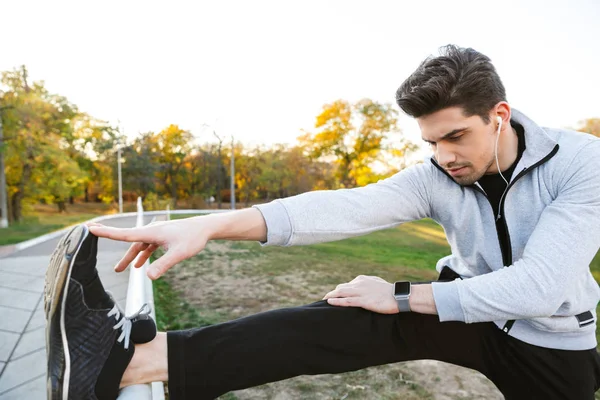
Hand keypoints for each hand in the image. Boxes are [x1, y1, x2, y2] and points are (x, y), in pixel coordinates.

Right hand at [87, 217, 210, 279]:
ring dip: (129, 256)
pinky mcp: (162, 237)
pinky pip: (147, 246)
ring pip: (138, 245)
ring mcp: (156, 234)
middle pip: (127, 238)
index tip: (90, 228)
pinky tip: (139, 266)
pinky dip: (142, 255)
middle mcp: (151, 231)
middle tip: (90, 233)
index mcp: (151, 233)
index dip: (106, 233)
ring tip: (119, 270)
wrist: (205, 228)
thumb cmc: (193, 239)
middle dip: (110, 237)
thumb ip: (163, 264)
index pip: (124, 234)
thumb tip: (148, 277)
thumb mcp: (179, 254)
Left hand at [322, 275, 398, 313]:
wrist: (398, 295)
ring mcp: (360, 292)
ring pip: (341, 293)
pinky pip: (346, 301)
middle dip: (332, 294)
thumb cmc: (389, 291)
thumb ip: (367, 283)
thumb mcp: (376, 283)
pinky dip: (336, 301)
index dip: (339, 291)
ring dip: (330, 296)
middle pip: (341, 288)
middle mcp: (359, 284)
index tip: (334, 296)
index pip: (347, 285)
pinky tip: (328, 302)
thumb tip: (362, 284)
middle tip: (324, 300)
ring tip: (322, 301)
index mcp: (362, 279)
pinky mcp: (363, 301)